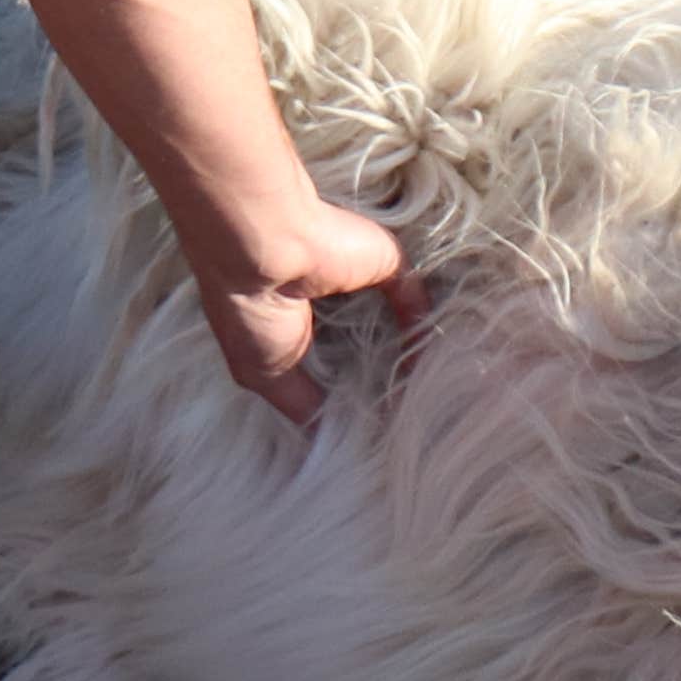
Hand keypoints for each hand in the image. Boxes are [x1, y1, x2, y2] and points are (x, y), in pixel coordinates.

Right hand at [194, 201, 421, 426]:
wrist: (263, 244)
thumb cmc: (251, 310)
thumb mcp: (263, 373)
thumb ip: (299, 404)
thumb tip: (326, 436)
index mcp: (290, 324)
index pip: (325, 363)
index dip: (342, 391)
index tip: (365, 426)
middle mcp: (324, 304)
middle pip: (361, 345)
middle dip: (378, 375)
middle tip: (401, 415)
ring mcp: (356, 283)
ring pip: (390, 323)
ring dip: (404, 352)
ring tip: (421, 394)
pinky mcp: (386, 264)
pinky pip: (415, 300)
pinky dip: (422, 329)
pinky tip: (430, 363)